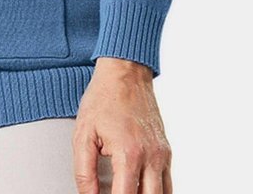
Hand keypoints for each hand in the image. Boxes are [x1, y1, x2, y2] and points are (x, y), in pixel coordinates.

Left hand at [73, 57, 172, 193]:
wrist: (125, 72)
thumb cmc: (103, 99)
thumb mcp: (83, 134)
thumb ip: (84, 173)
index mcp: (129, 154)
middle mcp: (151, 157)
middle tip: (116, 193)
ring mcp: (162, 155)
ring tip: (126, 190)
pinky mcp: (166, 151)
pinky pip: (168, 184)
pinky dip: (157, 192)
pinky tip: (140, 190)